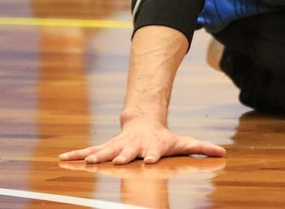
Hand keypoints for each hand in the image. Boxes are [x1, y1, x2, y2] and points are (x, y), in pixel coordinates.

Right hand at [58, 118, 226, 164]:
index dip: (151, 156)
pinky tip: (62, 159)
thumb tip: (223, 153)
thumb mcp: (184, 141)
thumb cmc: (165, 138)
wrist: (144, 122)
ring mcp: (117, 146)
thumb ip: (202, 148)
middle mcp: (132, 146)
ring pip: (105, 151)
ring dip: (96, 156)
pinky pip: (88, 151)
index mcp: (151, 147)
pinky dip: (76, 155)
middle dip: (122, 157)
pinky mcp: (106, 147)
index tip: (149, 161)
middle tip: (117, 161)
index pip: (152, 152)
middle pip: (127, 152)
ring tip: (87, 161)